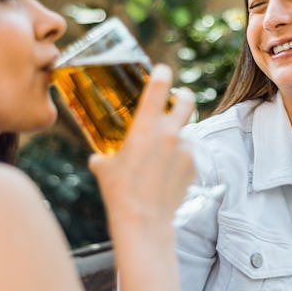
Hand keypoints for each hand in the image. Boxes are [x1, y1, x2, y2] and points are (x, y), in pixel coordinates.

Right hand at [88, 64, 196, 226]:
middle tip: (179, 98)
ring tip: (160, 160)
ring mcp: (184, 149)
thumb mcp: (104, 169)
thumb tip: (97, 159)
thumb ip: (103, 157)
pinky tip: (166, 175)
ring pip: (184, 134)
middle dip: (184, 95)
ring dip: (175, 140)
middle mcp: (169, 132)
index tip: (163, 69)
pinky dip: (179, 160)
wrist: (143, 221)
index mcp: (146, 126)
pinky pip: (187, 156)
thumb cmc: (119, 192)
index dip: (162, 73)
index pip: (159, 87)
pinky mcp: (193, 166)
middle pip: (187, 101)